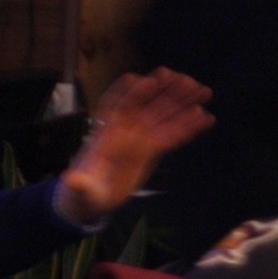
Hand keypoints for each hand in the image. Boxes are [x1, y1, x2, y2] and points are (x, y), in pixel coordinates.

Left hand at [56, 68, 212, 224]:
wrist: (89, 199)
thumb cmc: (81, 193)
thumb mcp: (79, 191)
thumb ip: (79, 185)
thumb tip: (71, 181)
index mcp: (105, 137)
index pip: (118, 109)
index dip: (131, 95)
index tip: (147, 80)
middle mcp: (124, 133)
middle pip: (146, 107)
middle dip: (165, 92)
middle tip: (186, 79)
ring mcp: (139, 140)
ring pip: (163, 117)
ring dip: (182, 103)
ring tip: (203, 90)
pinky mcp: (150, 151)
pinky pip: (172, 135)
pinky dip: (188, 126)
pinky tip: (205, 117)